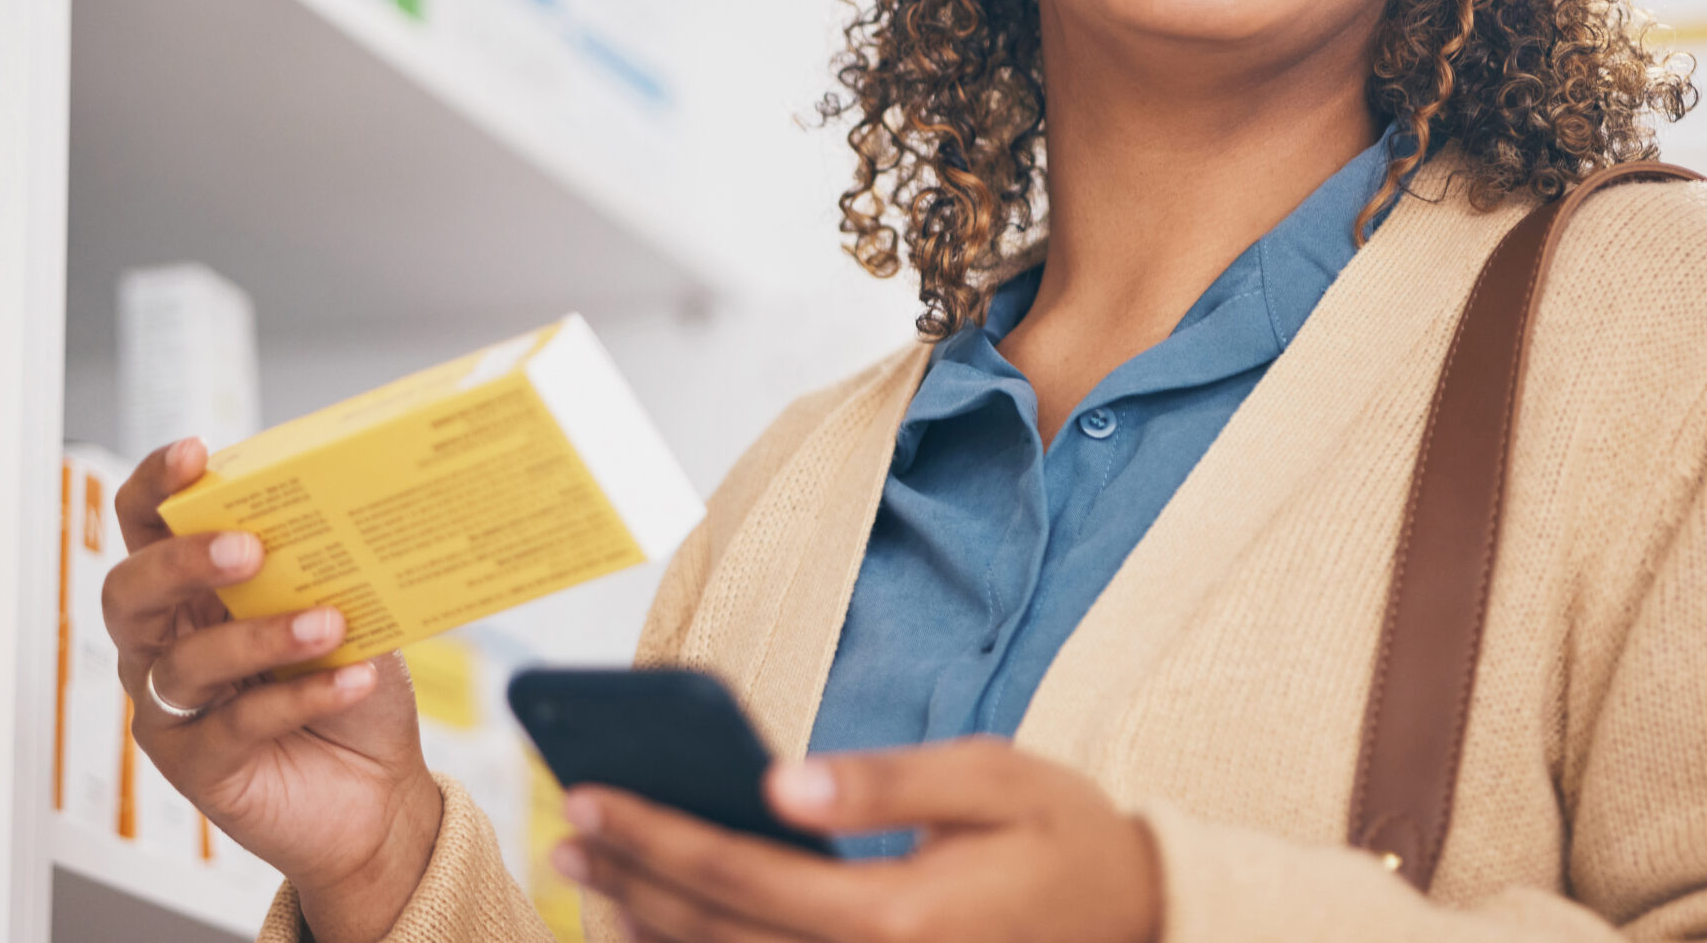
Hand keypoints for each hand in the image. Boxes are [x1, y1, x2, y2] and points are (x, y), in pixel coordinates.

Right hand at [104, 439, 441, 942]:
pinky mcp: (196, 767)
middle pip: (131, 591)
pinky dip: (299, 697)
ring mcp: (173, 709)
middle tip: (250, 548)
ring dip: (259, 636)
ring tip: (329, 624)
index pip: (147, 526)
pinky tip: (351, 680)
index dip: (154, 486)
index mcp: (194, 590)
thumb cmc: (353, 689)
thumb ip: (329, 566)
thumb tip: (349, 507)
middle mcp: (167, 645)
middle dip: (183, 561)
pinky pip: (236, 724)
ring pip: (185, 663)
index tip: (193, 453)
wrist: (382, 791)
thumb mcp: (349, 609)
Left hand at [556, 736, 1161, 942]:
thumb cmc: (1065, 836)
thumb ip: (887, 779)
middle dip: (631, 880)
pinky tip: (664, 930)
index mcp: (895, 914)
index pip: (739, 873)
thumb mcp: (993, 778)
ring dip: (651, 931)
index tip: (591, 796)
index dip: (655, 835)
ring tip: (591, 881)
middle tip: (566, 830)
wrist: (1140, 923)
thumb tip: (779, 781)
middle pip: (716, 934)